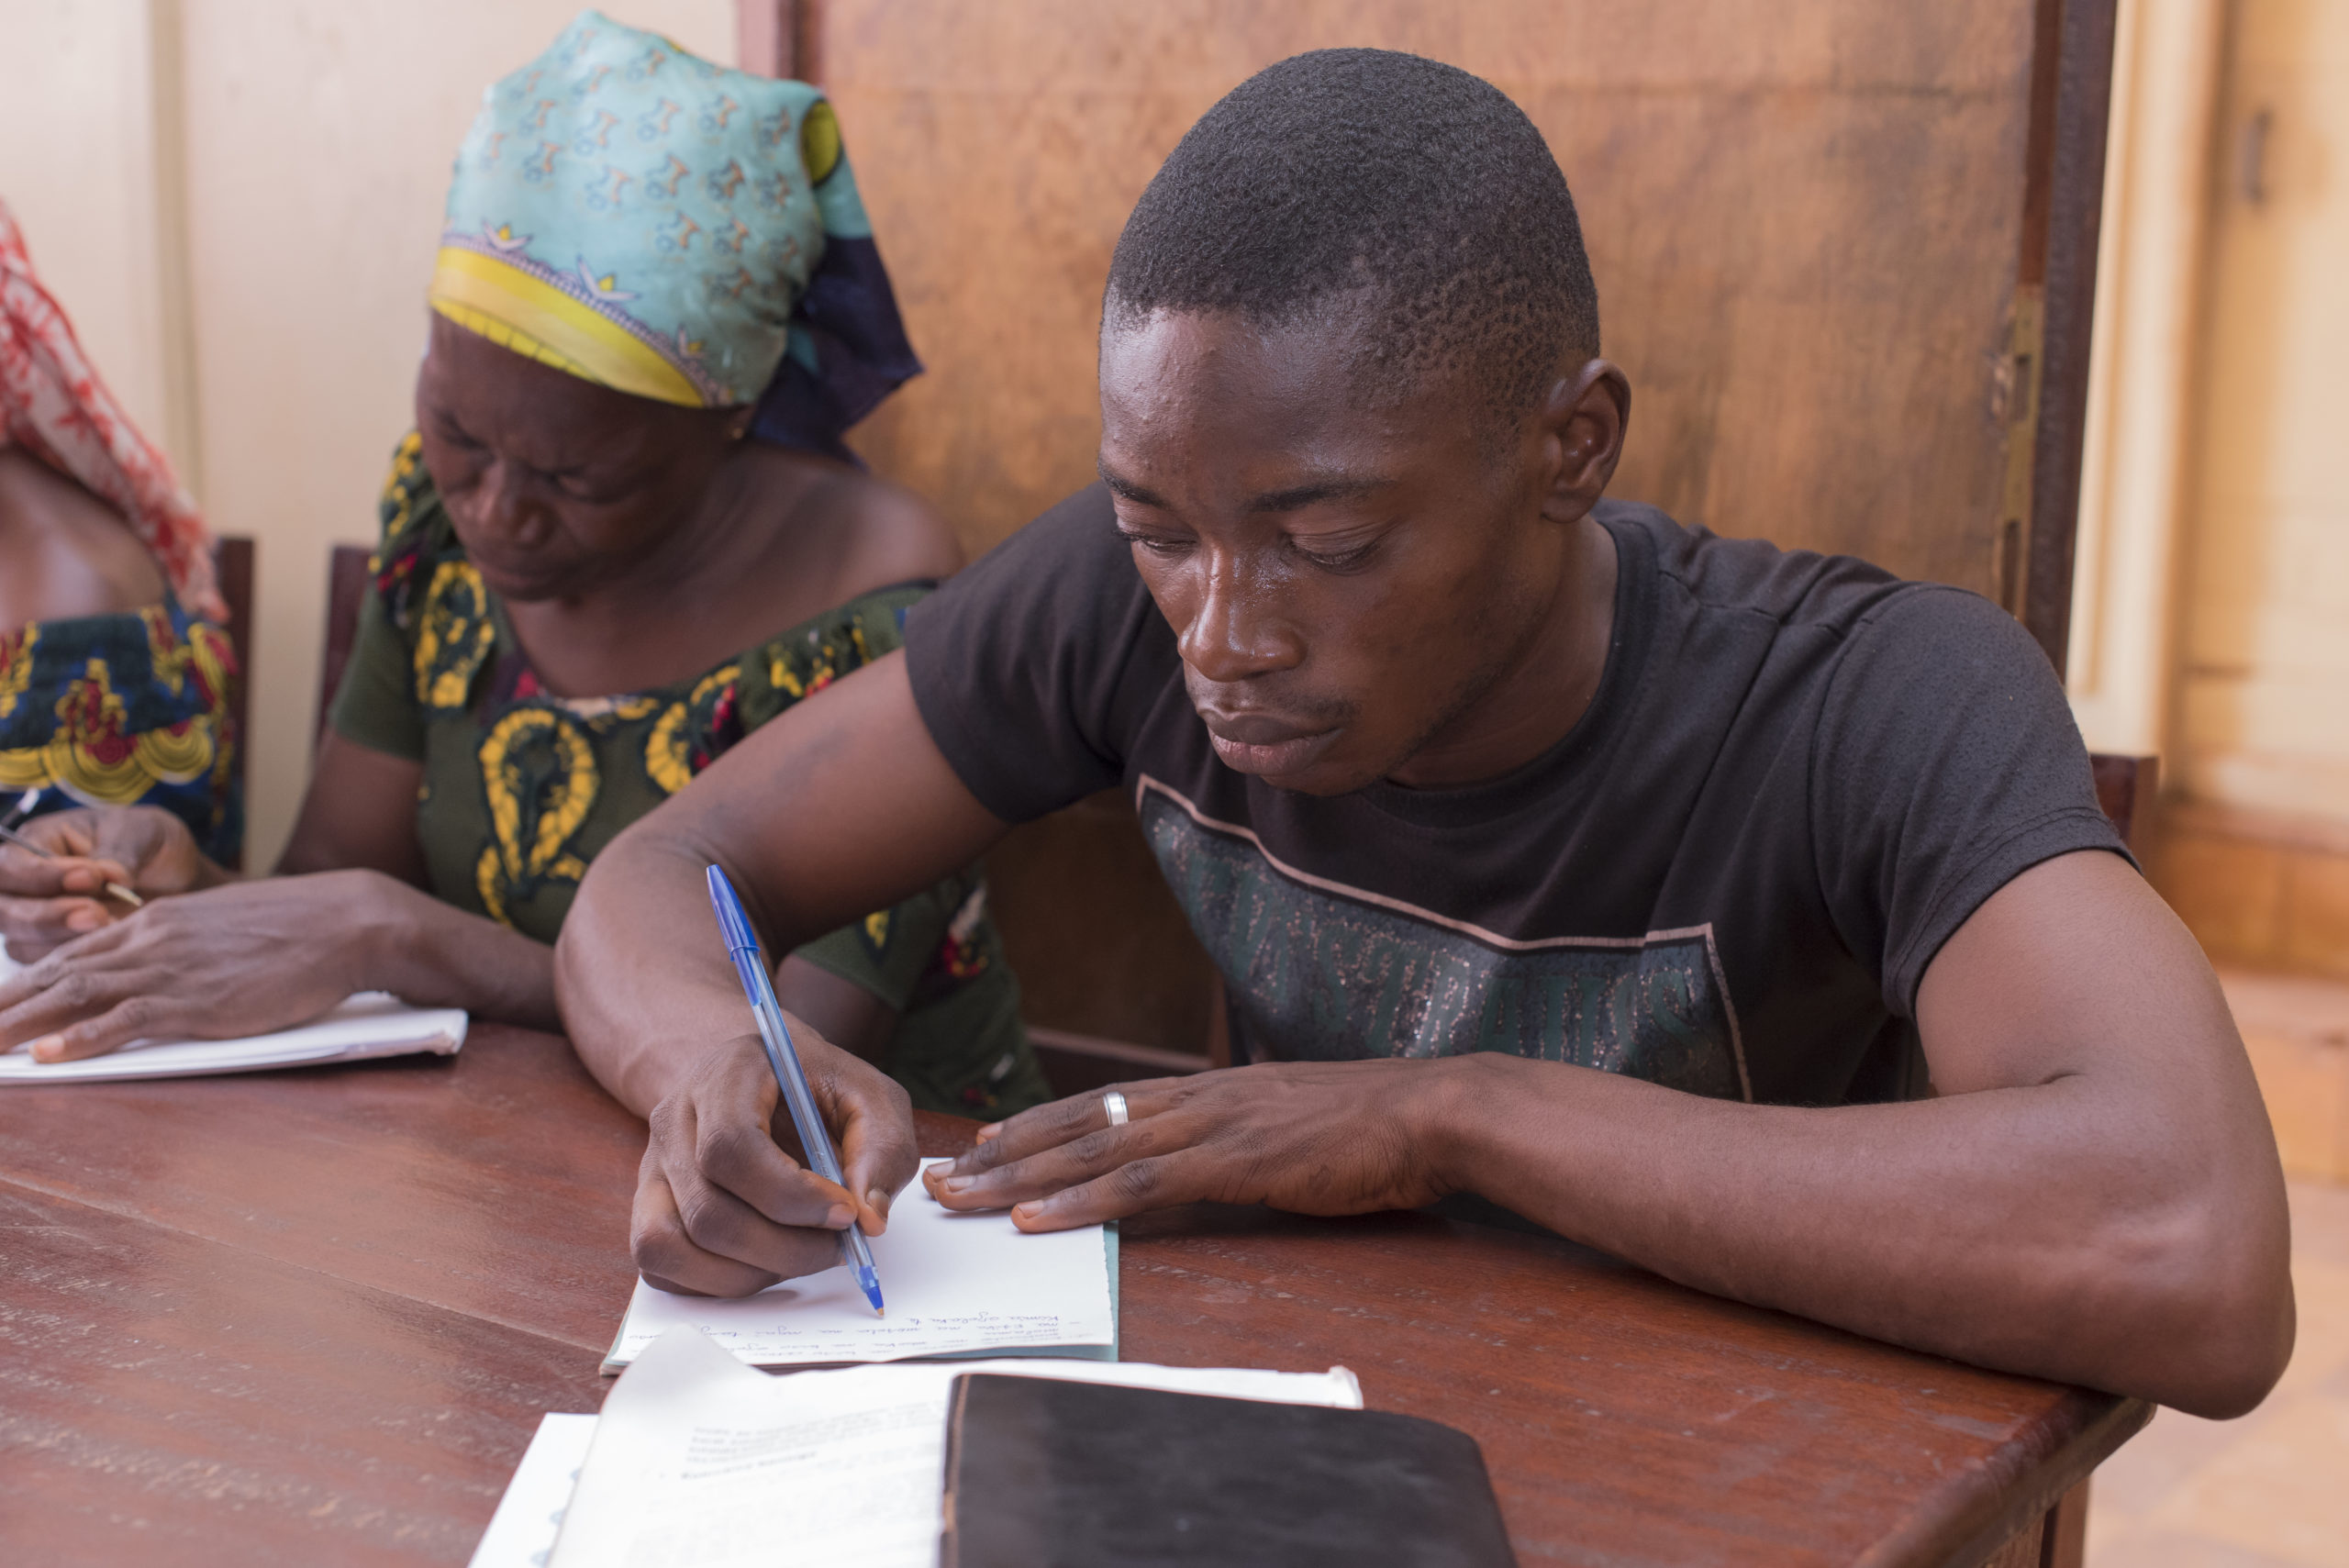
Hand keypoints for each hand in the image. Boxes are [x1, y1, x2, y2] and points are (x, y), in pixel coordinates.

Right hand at [0, 805, 209, 960]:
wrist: (175, 877)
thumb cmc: (149, 844)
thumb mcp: (141, 832)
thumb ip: (120, 850)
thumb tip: (110, 876)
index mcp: (36, 843)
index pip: (11, 864)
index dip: (42, 875)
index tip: (91, 877)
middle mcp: (25, 886)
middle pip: (4, 910)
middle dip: (46, 915)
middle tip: (96, 913)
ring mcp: (36, 923)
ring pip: (21, 942)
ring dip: (62, 942)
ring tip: (110, 929)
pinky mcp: (56, 953)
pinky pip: (48, 969)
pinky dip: (78, 963)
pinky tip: (111, 950)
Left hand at [0, 870, 383, 1060]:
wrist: (345, 921)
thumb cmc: (299, 926)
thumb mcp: (228, 925)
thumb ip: (187, 942)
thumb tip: (171, 965)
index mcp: (157, 920)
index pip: (72, 949)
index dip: (24, 979)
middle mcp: (151, 939)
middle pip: (57, 972)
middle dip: (4, 1003)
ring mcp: (170, 969)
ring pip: (74, 995)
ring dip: (19, 1023)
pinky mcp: (196, 1001)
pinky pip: (122, 1021)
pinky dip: (77, 1041)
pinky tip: (44, 1058)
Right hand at [631, 1028, 921, 1296]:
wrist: (766, 1080)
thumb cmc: (818, 1090)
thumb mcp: (871, 1097)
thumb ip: (882, 1148)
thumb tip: (869, 1219)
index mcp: (726, 1076)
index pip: (731, 1147)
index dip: (790, 1195)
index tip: (845, 1213)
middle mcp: (674, 1121)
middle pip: (706, 1210)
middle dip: (783, 1248)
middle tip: (838, 1246)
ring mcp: (652, 1167)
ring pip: (672, 1245)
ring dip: (749, 1272)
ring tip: (801, 1253)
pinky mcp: (647, 1207)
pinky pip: (660, 1265)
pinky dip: (715, 1283)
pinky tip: (764, 1262)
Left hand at [922, 1058, 1468, 1229]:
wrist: (1431, 1112)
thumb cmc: (1373, 1128)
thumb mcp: (1292, 1129)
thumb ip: (1243, 1140)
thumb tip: (1214, 1161)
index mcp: (1208, 1091)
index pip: (1101, 1105)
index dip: (1037, 1126)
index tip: (983, 1143)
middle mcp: (1195, 1098)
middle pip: (1076, 1122)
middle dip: (1002, 1152)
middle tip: (942, 1175)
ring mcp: (1211, 1124)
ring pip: (1092, 1148)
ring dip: (1019, 1177)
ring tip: (963, 1198)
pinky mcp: (1233, 1160)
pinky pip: (1141, 1183)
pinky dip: (1083, 1200)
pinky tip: (1038, 1218)